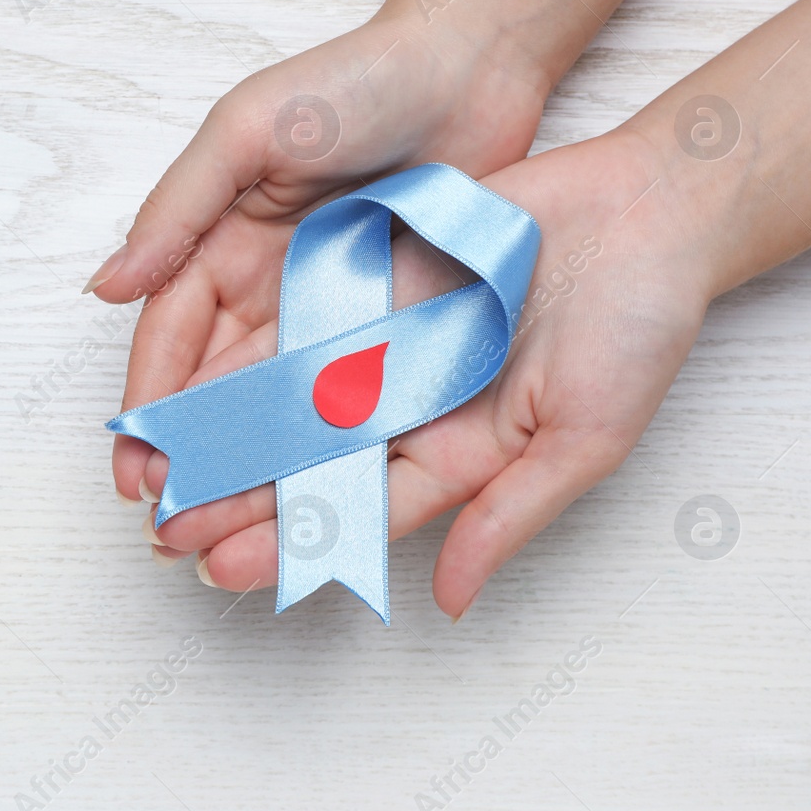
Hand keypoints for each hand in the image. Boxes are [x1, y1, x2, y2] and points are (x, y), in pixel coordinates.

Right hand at [89, 13, 548, 521]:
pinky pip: (353, 387)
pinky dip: (330, 437)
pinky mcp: (391, 315)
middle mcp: (266, 281)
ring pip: (280, 400)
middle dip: (192, 453)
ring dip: (254, 461)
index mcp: (220, 238)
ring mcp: (328, 302)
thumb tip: (106, 288)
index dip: (150, 404)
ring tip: (237, 529)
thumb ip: (179, 207)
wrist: (472, 63)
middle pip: (217, 384)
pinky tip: (319, 487)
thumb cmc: (353, 81)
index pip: (171, 338)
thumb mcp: (248, 130)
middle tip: (174, 527)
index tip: (137, 470)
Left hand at [140, 129, 711, 618]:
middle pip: (307, 463)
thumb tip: (451, 602)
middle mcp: (413, 407)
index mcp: (460, 456)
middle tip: (160, 530)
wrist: (651, 209)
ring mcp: (391, 344)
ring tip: (160, 462)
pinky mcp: (378, 282)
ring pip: (291, 396)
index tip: (218, 571)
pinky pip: (303, 318)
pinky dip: (252, 347)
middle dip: (236, 498)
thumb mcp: (584, 436)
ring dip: (228, 429)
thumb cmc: (640, 327)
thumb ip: (511, 514)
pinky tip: (194, 372)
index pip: (359, 514)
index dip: (290, 543)